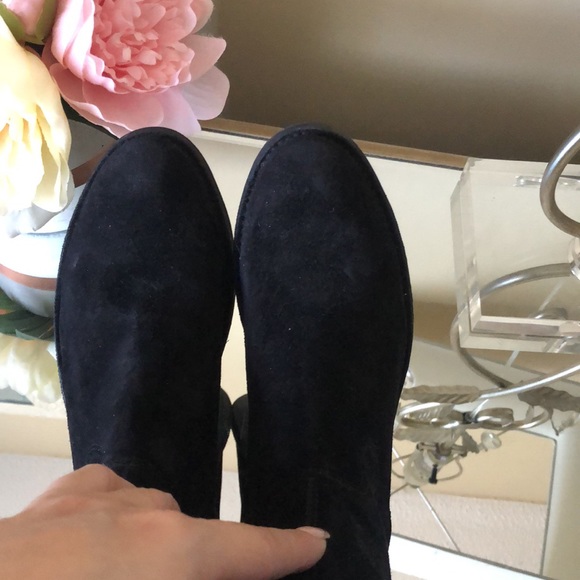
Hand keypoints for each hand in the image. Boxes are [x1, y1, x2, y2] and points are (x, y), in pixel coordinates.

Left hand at [0, 464, 326, 578]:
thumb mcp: (169, 569)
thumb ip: (199, 564)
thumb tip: (207, 562)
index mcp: (176, 551)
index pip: (252, 549)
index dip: (290, 547)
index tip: (316, 539)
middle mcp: (153, 511)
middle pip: (198, 539)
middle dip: (197, 568)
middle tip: (175, 578)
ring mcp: (112, 492)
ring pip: (155, 516)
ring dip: (152, 548)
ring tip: (117, 575)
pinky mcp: (76, 486)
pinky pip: (117, 499)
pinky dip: (117, 521)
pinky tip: (89, 546)